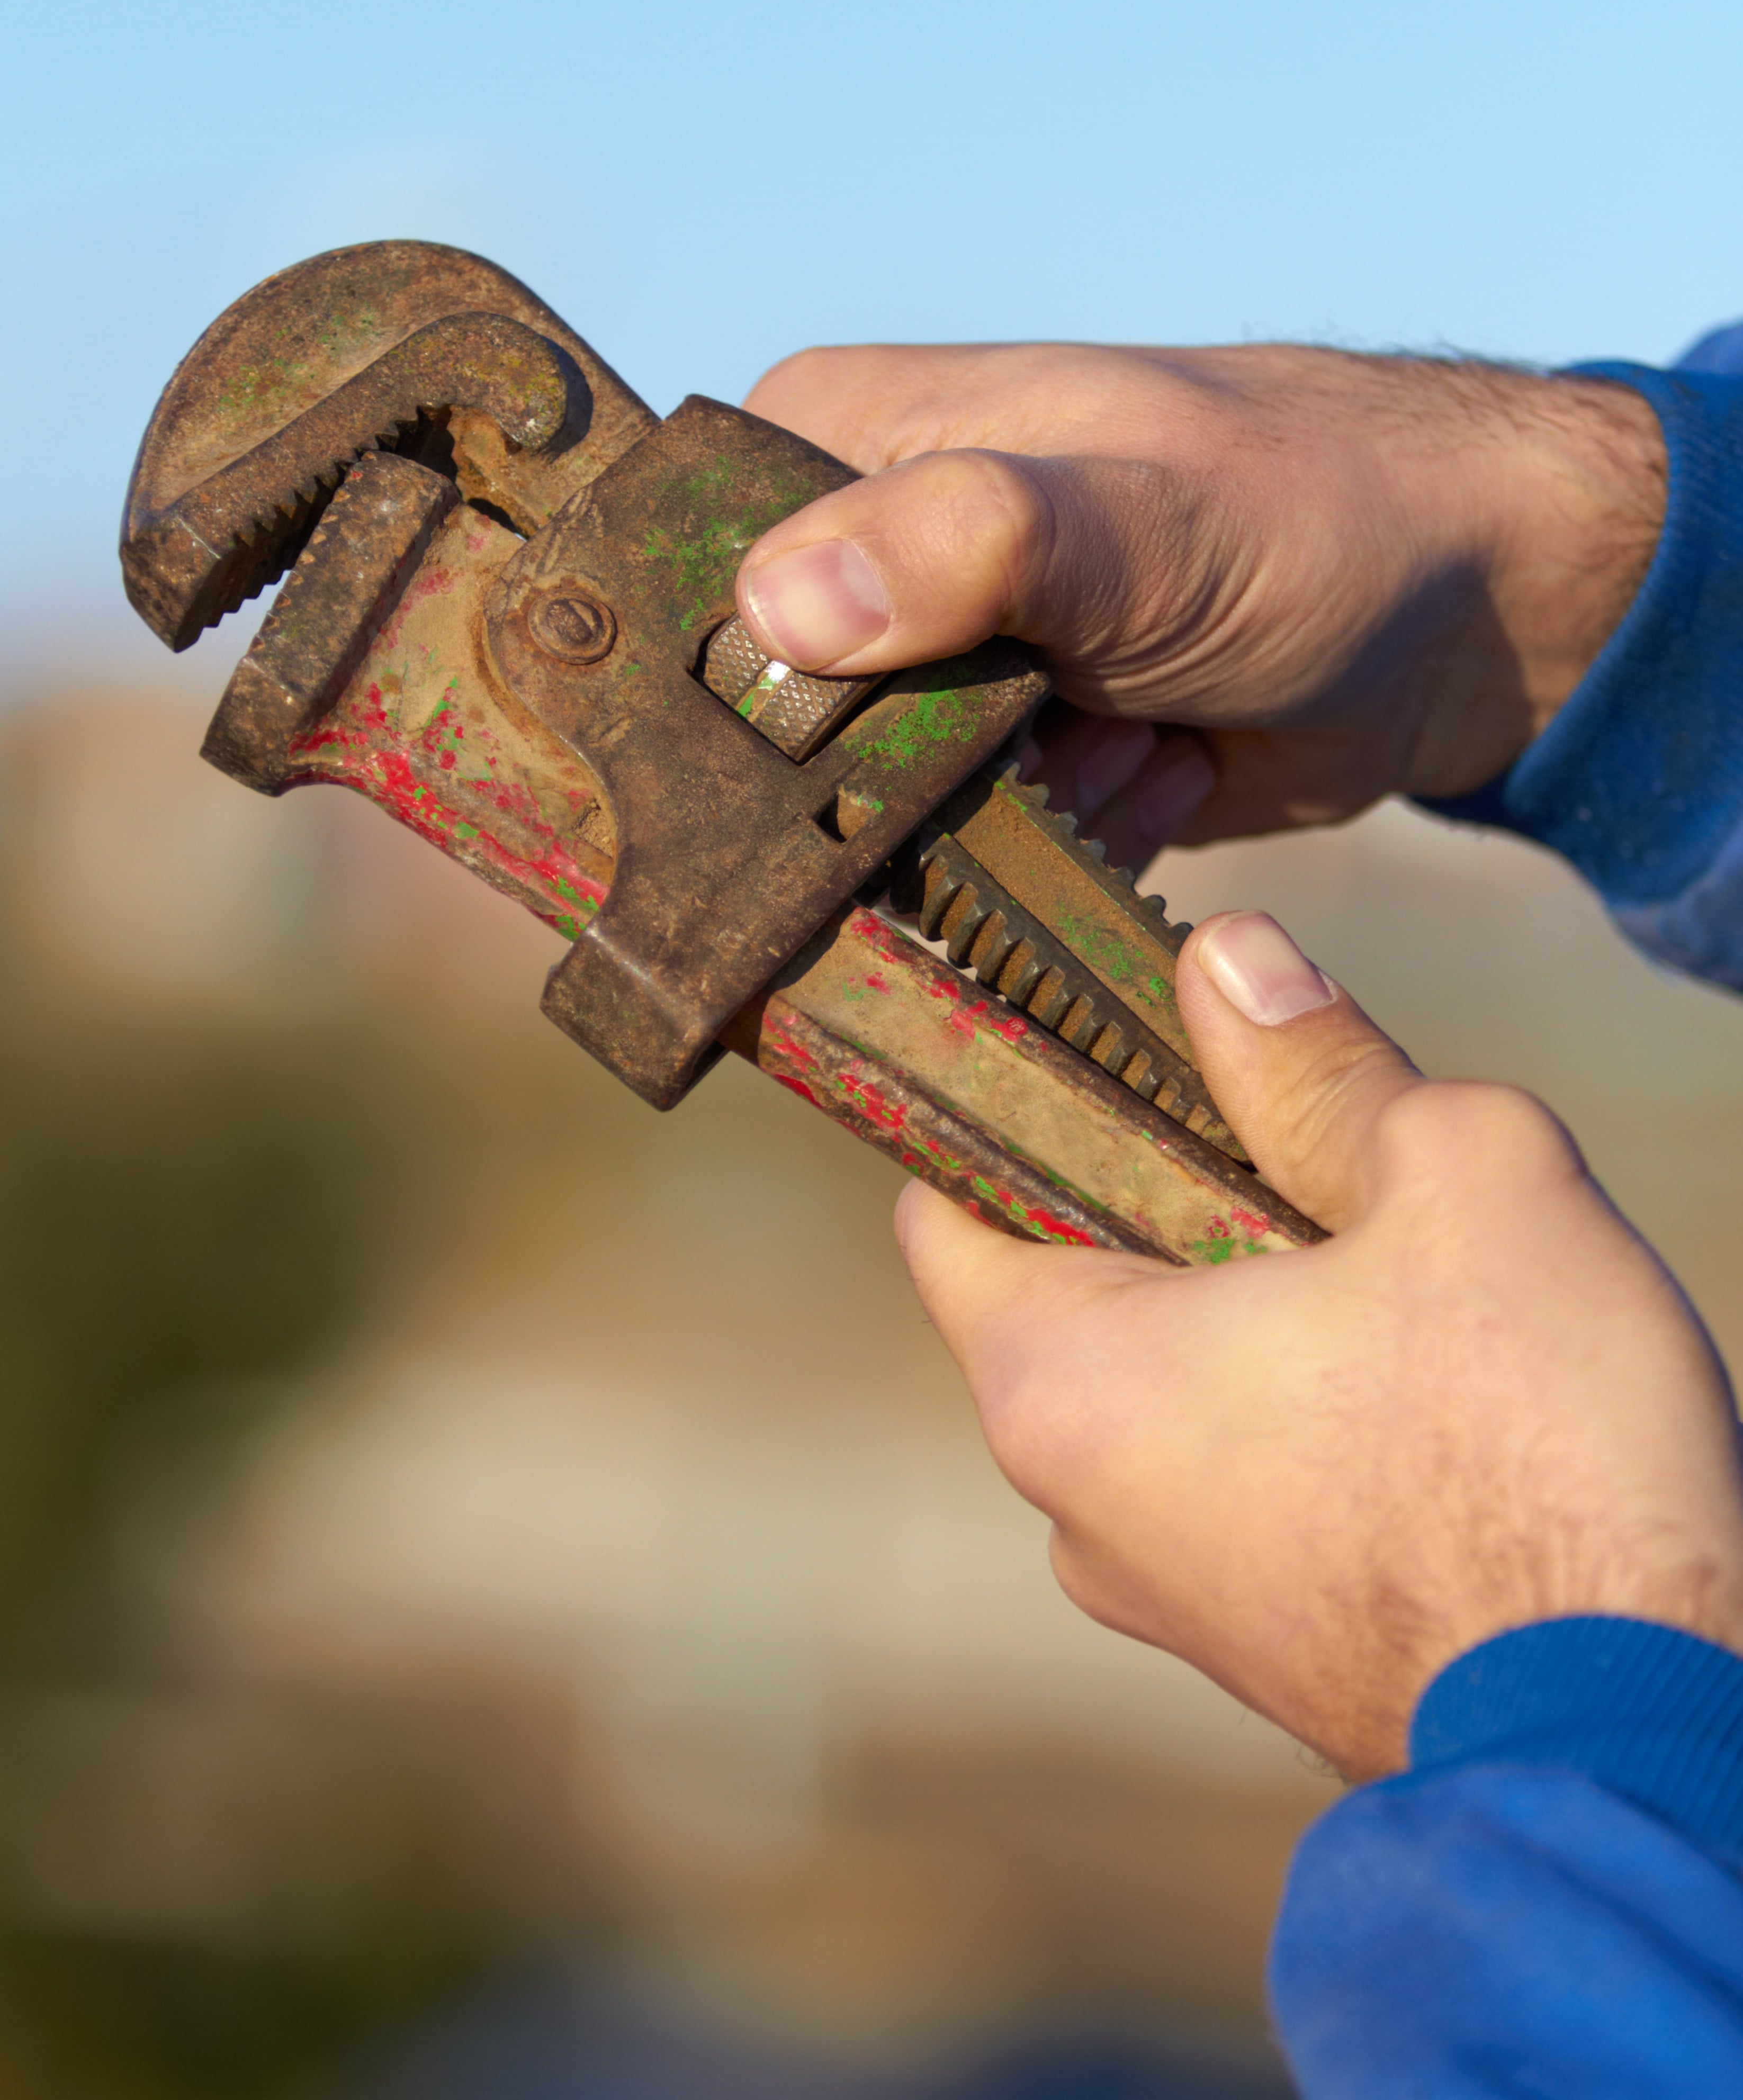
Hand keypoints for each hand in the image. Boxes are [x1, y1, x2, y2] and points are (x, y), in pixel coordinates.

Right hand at [736, 340, 1663, 858]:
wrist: (1466, 611)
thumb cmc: (1307, 511)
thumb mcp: (1135, 511)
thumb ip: (966, 543)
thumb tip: (777, 610)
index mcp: (831, 441)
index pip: (683, 576)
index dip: (721, 687)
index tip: (830, 746)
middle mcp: (859, 548)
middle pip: (765, 724)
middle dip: (893, 783)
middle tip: (1043, 740)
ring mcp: (929, 665)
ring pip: (863, 812)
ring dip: (1003, 821)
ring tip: (1130, 736)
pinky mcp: (997, 763)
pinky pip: (961, 858)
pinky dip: (1059, 848)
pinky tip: (1155, 774)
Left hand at [891, 909, 1742, 1780]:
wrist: (1645, 1731)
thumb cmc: (1540, 1455)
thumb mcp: (1455, 1177)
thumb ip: (1321, 1064)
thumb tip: (1231, 964)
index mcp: (1061, 1385)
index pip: (947, 1206)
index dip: (1013, 1107)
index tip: (1104, 1044)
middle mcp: (1078, 1509)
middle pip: (1077, 1289)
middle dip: (1183, 1200)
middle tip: (1318, 1148)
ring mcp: (1172, 1597)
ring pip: (1181, 1385)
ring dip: (1266, 1310)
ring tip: (1402, 1276)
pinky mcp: (1269, 1650)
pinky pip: (1251, 1478)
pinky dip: (1312, 1413)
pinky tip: (1434, 1387)